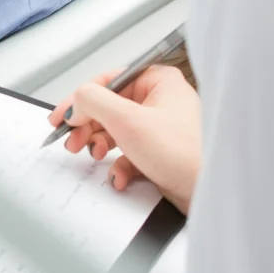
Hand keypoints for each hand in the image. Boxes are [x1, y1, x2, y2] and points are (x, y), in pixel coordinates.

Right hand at [49, 65, 200, 212]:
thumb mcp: (128, 121)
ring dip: (101, 145)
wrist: (211, 192)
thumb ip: (94, 102)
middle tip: (71, 141)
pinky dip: (119, 165)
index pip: (108, 81)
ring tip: (95, 156)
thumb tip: (76, 100)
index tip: (62, 116)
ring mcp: (161, 126)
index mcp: (158, 81)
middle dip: (88, 126)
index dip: (81, 100)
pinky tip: (120, 176)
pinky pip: (130, 152)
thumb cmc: (184, 154)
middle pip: (109, 107)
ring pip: (117, 130)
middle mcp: (161, 99)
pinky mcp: (160, 151)